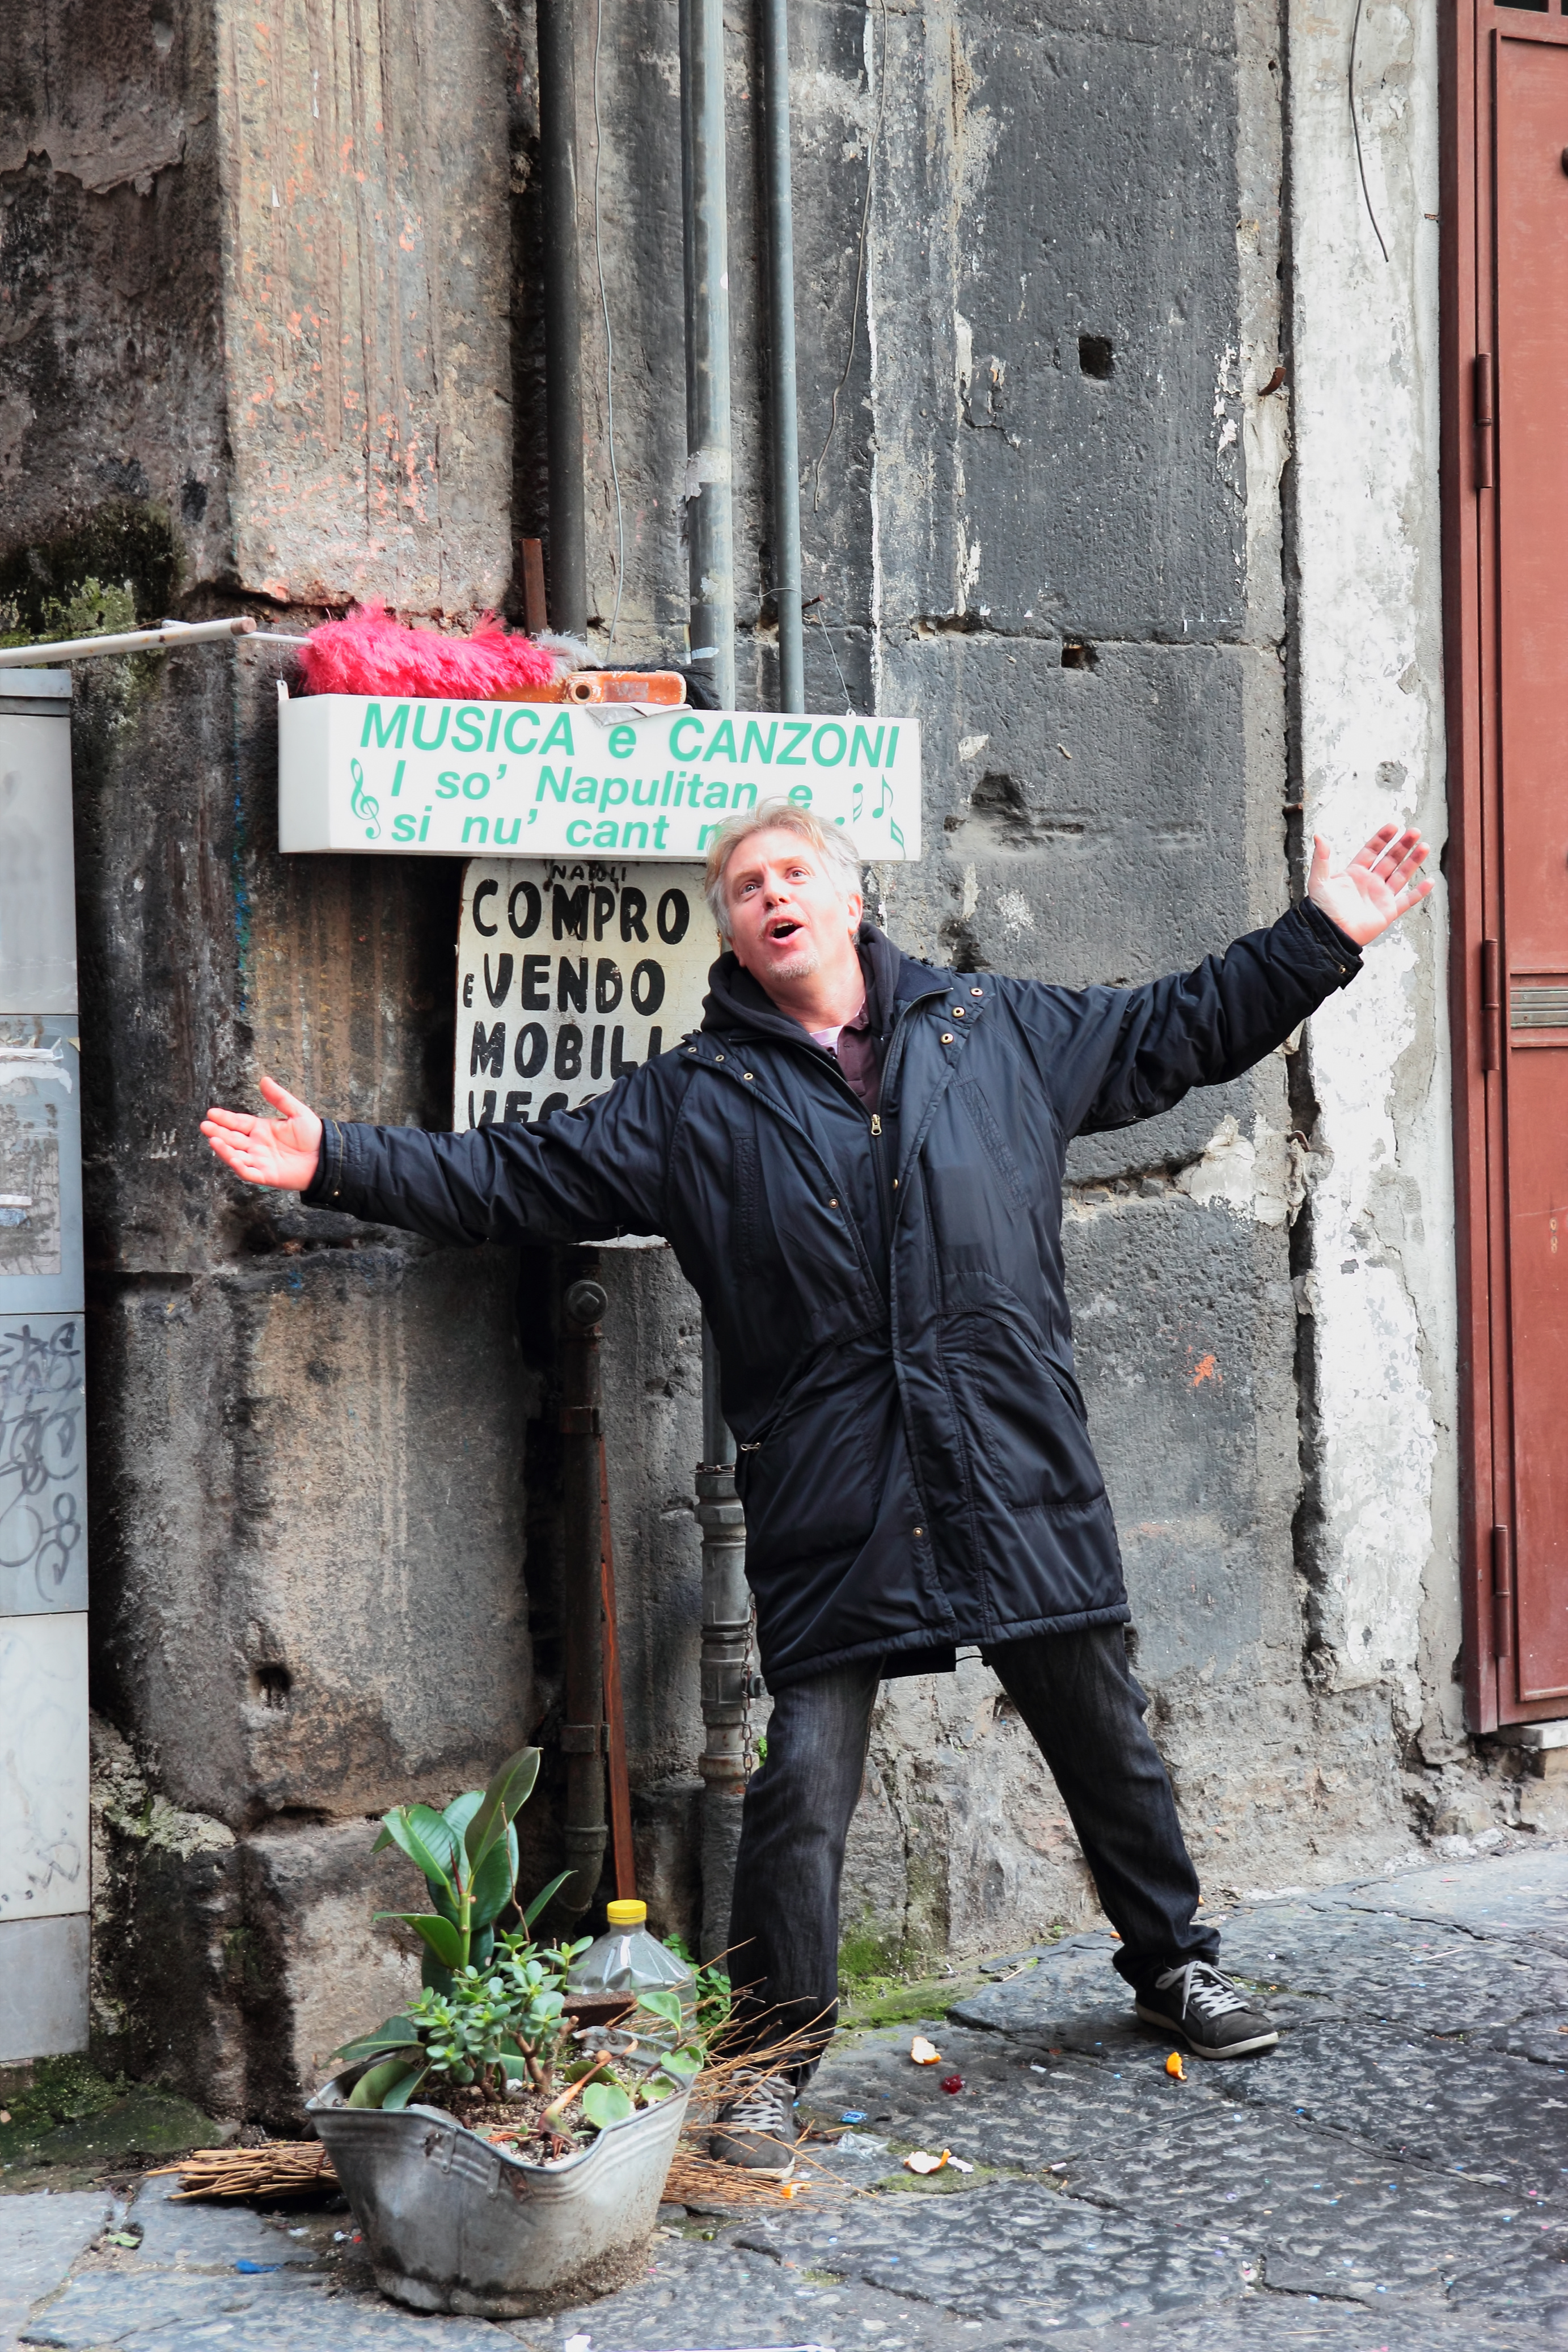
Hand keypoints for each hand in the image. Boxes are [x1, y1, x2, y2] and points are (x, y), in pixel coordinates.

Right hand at [201, 1073, 323, 1190]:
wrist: (328, 1157)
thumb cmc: (314, 1135)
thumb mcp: (297, 1112)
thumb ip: (279, 1097)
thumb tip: (264, 1080)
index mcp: (262, 1130)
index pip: (239, 1123)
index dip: (225, 1118)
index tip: (212, 1113)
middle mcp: (258, 1146)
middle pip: (233, 1138)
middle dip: (218, 1132)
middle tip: (205, 1126)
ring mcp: (260, 1161)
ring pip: (236, 1155)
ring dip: (223, 1149)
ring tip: (213, 1139)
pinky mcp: (267, 1176)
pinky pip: (248, 1172)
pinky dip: (238, 1166)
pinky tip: (231, 1157)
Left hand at [1307, 823, 1433, 946]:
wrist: (1329, 935)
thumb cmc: (1322, 910)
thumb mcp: (1319, 881)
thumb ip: (1321, 859)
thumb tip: (1318, 836)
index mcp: (1355, 874)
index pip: (1372, 850)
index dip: (1382, 838)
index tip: (1394, 826)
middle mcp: (1370, 883)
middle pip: (1390, 859)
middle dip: (1403, 845)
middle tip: (1414, 831)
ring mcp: (1380, 897)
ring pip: (1401, 875)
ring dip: (1413, 861)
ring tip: (1424, 846)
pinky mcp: (1388, 912)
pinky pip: (1407, 901)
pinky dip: (1419, 893)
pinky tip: (1429, 881)